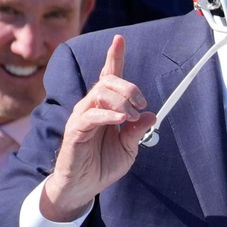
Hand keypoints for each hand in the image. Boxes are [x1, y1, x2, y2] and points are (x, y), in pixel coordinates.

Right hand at [42, 35, 155, 220]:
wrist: (82, 187)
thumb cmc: (102, 165)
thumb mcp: (128, 148)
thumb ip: (138, 131)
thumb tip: (151, 115)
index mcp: (105, 107)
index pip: (108, 76)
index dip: (114, 57)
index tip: (120, 39)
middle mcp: (91, 107)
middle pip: (108, 81)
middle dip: (129, 87)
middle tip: (141, 105)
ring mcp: (81, 117)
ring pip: (100, 93)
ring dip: (122, 100)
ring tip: (131, 117)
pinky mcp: (75, 130)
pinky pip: (91, 114)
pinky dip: (108, 114)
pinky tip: (120, 120)